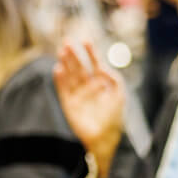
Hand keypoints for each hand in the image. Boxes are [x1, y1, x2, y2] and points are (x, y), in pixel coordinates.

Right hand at [53, 40, 124, 177]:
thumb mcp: (119, 95)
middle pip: (78, 67)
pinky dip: (59, 79)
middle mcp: (87, 87)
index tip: (85, 40)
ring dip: (65, 63)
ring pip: (69, 75)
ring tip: (61, 51)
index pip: (94, 64)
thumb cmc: (114, 118)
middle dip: (73, 54)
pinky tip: (57, 68)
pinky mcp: (68, 104)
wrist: (104, 138)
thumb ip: (113, 79)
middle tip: (67, 41)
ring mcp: (77, 95)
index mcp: (100, 83)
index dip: (90, 52)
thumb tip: (101, 67)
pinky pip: (62, 89)